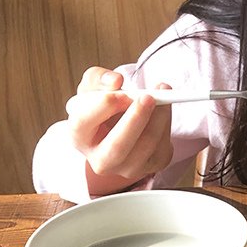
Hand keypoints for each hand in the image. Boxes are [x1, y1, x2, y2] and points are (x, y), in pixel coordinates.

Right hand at [66, 67, 172, 193]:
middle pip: (118, 146)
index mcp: (79, 137)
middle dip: (135, 119)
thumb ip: (99, 78)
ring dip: (159, 116)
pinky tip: (163, 109)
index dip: (101, 108)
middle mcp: (101, 159)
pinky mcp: (152, 166)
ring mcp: (127, 168)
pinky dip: (166, 123)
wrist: (121, 128)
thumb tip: (115, 80)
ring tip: (162, 95)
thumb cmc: (102, 109)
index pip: (82, 125)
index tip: (119, 94)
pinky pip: (163, 146)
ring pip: (147, 144)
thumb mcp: (93, 88)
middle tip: (148, 97)